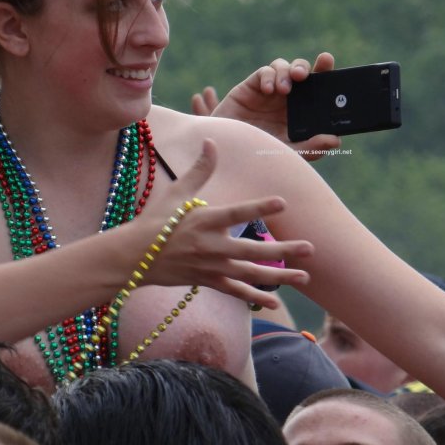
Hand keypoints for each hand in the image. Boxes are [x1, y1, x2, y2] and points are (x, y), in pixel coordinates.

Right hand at [141, 139, 310, 307]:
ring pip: (250, 274)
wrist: (133, 257)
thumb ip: (200, 169)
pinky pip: (235, 291)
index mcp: (205, 220)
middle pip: (253, 249)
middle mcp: (211, 245)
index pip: (237, 212)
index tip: (283, 202)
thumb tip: (211, 142)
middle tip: (311, 248)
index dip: (260, 207)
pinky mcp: (207, 281)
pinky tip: (275, 303)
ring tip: (305, 277)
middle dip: (284, 250)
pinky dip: (254, 297)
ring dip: (279, 276)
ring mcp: (211, 266)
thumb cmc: (155, 221)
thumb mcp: (176, 192)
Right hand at [192, 53, 341, 160]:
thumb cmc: (258, 155)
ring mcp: (269, 91)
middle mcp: (287, 98)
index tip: (330, 66)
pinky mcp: (251, 86)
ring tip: (285, 89)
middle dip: (307, 67)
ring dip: (288, 72)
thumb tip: (335, 141)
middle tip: (304, 75)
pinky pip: (264, 72)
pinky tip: (267, 90)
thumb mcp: (287, 154)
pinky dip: (268, 77)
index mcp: (301, 111)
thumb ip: (310, 148)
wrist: (227, 152)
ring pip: (284, 66)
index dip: (327, 75)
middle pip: (302, 72)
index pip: (319, 89)